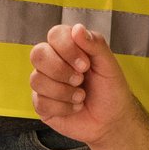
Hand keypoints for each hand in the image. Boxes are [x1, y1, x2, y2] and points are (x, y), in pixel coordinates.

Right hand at [29, 23, 139, 145]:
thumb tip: (77, 29)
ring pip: (36, 80)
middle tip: (80, 80)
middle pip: (37, 54)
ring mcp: (44, 83)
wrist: (112, 121)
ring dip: (63, 91)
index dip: (67, 49)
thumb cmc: (111, 90)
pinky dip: (63, 107)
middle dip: (61, 70)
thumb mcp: (109, 65)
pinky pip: (40, 101)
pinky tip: (75, 107)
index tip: (85, 65)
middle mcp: (53, 62)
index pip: (55, 35)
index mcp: (68, 48)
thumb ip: (95, 44)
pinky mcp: (41, 104)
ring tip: (81, 97)